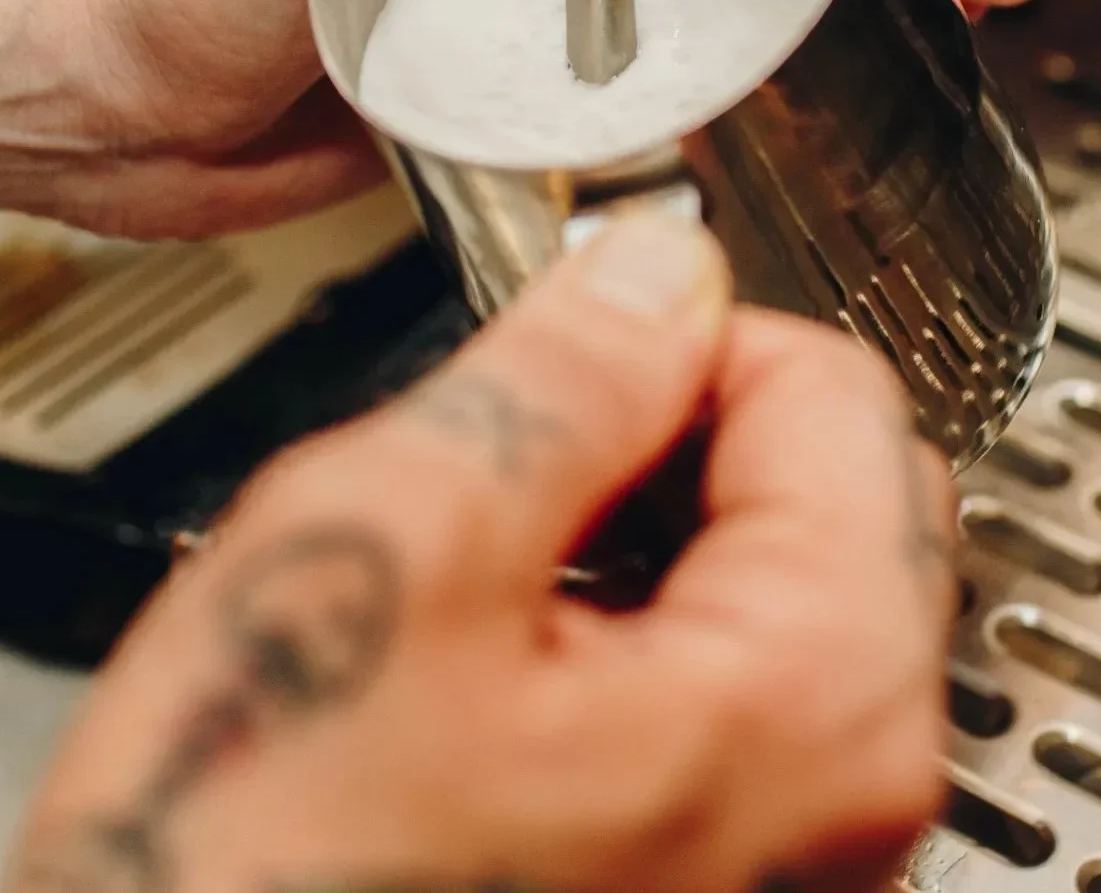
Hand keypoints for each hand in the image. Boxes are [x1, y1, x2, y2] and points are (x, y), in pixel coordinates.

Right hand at [1, 213, 955, 892]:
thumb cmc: (256, 892)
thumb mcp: (390, 554)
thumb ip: (559, 377)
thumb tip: (654, 270)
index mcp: (817, 700)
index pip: (831, 386)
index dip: (675, 335)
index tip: (567, 354)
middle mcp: (845, 799)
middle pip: (820, 486)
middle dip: (661, 438)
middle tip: (504, 476)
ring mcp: (791, 859)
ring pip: (757, 583)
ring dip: (626, 540)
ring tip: (475, 597)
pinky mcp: (711, 886)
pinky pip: (714, 691)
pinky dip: (617, 637)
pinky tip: (491, 681)